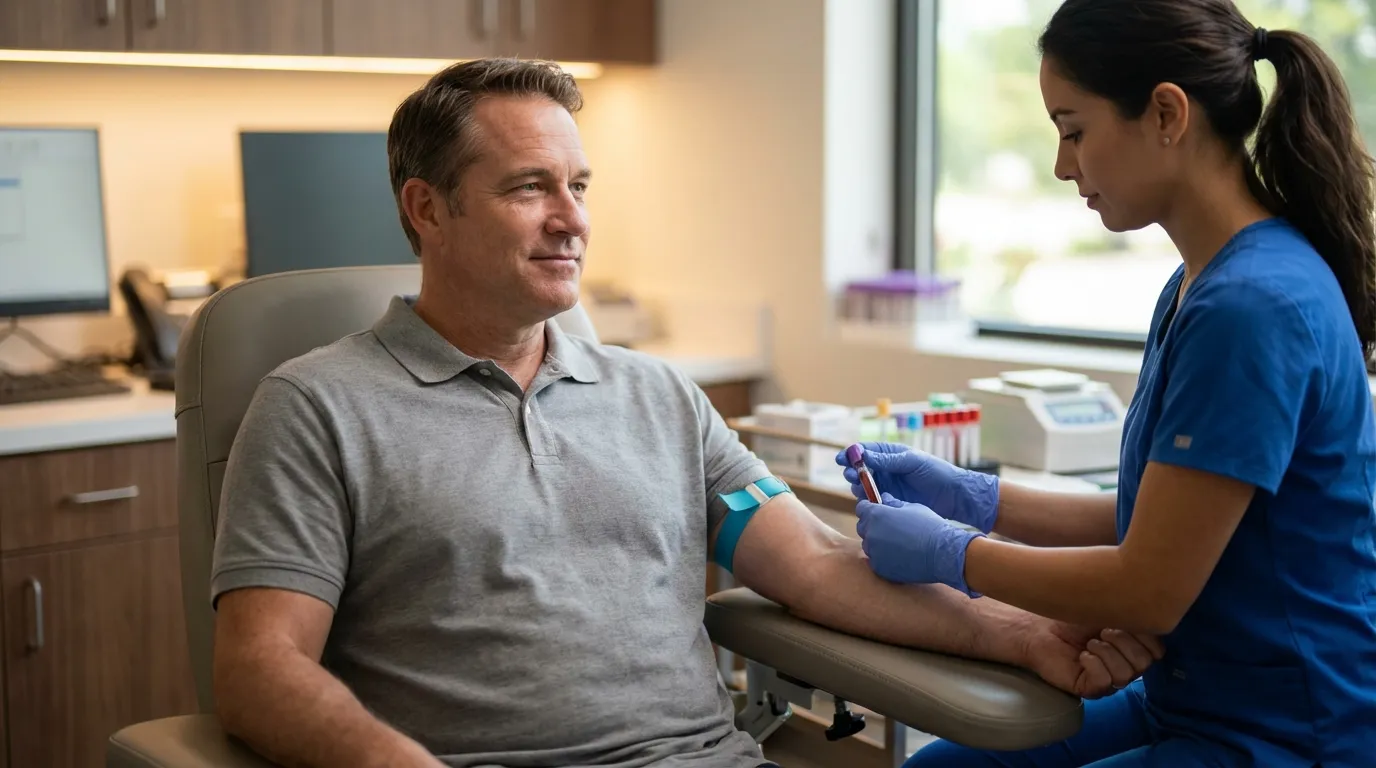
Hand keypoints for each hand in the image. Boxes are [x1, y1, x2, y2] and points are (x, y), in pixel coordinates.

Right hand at [835, 442, 999, 532]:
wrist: (954, 496)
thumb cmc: (937, 473)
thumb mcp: (913, 462)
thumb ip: (889, 460)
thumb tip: (865, 456)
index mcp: (892, 454)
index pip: (866, 451)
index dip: (852, 454)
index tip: (842, 459)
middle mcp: (887, 469)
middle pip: (861, 469)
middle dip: (852, 471)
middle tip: (850, 476)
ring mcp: (888, 486)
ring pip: (864, 485)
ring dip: (858, 486)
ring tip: (858, 488)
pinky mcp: (891, 502)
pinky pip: (873, 500)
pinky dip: (867, 500)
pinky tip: (868, 500)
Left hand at [856, 493, 983, 596]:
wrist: (942, 553)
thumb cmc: (930, 526)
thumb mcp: (912, 508)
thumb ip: (894, 503)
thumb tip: (884, 499)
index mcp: (876, 515)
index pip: (862, 508)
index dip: (870, 509)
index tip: (878, 512)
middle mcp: (870, 533)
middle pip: (862, 527)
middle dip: (872, 526)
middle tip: (890, 528)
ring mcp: (874, 552)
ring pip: (869, 544)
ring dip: (877, 543)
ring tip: (897, 544)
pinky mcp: (880, 568)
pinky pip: (875, 560)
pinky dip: (883, 558)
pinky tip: (899, 556)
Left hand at [1023, 619, 1164, 698]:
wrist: (1040, 628)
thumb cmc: (1073, 616)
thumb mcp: (1108, 608)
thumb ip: (1131, 613)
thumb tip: (1151, 615)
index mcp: (1133, 648)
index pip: (1158, 651)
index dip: (1144, 635)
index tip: (1122, 619)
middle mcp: (1125, 666)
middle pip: (1144, 663)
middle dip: (1124, 642)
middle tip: (1103, 631)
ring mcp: (1108, 680)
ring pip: (1125, 675)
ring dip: (1107, 652)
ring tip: (1090, 643)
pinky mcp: (1090, 689)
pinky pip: (1105, 682)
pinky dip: (1094, 664)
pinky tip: (1082, 655)